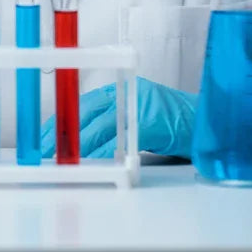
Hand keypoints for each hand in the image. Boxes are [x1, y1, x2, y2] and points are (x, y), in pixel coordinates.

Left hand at [40, 76, 197, 159]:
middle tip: (44, 149)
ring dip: (78, 146)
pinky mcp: (149, 123)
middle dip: (62, 132)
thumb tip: (82, 138)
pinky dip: (103, 153)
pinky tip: (91, 162)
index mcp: (122, 89)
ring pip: (98, 126)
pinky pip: (118, 139)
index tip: (43, 134)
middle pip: (85, 112)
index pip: (82, 103)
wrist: (208, 124)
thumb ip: (113, 120)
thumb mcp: (139, 113)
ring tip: (61, 159)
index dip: (61, 119)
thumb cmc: (176, 123)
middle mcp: (127, 93)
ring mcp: (137, 106)